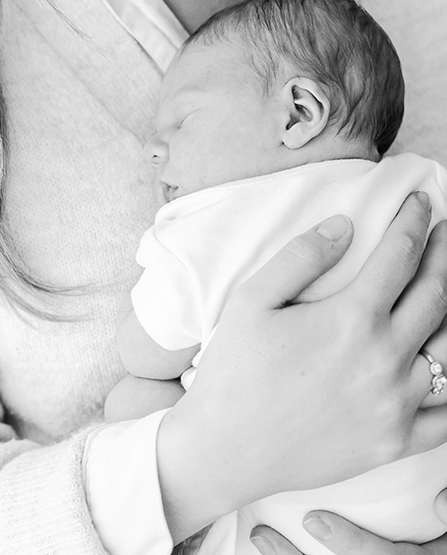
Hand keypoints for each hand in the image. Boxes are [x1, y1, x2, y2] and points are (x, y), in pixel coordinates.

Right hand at [156, 196, 446, 542]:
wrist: (226, 450)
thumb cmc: (234, 370)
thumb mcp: (252, 299)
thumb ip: (302, 256)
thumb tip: (345, 225)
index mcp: (351, 318)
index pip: (401, 255)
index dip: (416, 222)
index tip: (423, 202)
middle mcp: (384, 359)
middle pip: (436, 294)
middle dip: (443, 256)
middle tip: (444, 234)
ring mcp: (396, 405)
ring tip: (444, 289)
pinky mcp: (395, 442)